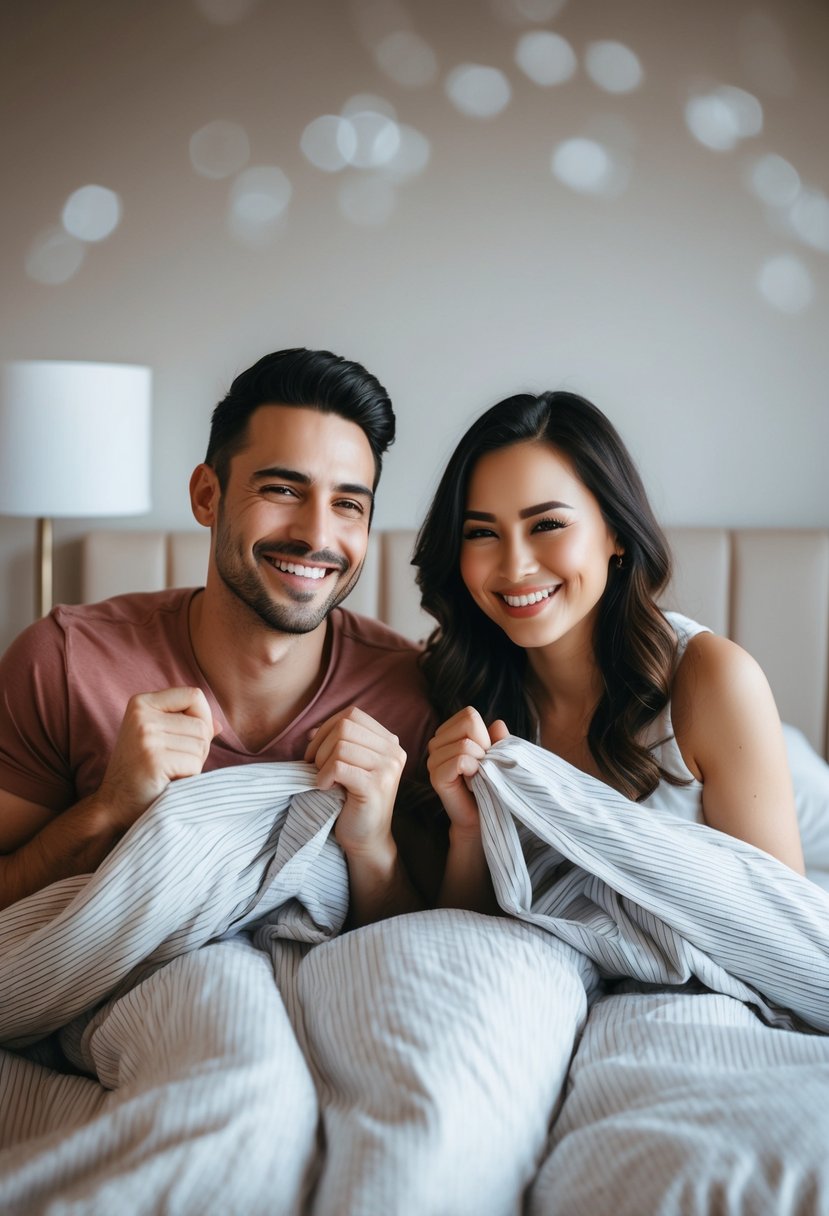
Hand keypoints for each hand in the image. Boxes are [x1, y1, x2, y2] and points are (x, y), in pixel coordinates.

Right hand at [98, 687, 219, 831]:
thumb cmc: (142, 772)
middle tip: (175, 764)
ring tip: (170, 772)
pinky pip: (194, 764)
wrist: (114, 807)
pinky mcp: (153, 759)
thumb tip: (219, 724)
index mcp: (142, 702)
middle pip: (201, 723)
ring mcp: (146, 736)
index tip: (188, 738)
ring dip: (194, 764)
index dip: (203, 717)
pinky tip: (168, 782)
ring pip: (201, 743)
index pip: (194, 695)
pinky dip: (189, 778)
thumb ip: (187, 727)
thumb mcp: (159, 740)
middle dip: (199, 747)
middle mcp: (141, 715)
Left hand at [305, 706, 405, 857]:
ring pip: (340, 745)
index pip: (352, 714)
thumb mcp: (347, 764)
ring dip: (321, 763)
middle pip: (344, 725)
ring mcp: (388, 768)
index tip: (316, 752)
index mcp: (389, 741)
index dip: (326, 727)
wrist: (366, 839)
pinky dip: (324, 776)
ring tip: (324, 780)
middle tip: (316, 768)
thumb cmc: (351, 801)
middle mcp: (394, 751)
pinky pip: (339, 766)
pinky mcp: (376, 786)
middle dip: (320, 745)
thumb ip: (336, 742)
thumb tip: (313, 730)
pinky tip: (325, 788)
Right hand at [427, 707, 508, 834]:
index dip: (484, 734)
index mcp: (449, 734)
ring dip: (479, 761)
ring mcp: (433, 760)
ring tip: (476, 775)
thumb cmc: (490, 784)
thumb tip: (498, 723)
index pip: (468, 715)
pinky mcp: (436, 777)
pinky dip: (472, 769)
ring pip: (464, 744)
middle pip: (467, 724)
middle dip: (482, 745)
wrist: (483, 816)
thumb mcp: (499, 756)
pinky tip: (472, 781)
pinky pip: (459, 761)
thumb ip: (500, 739)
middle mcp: (436, 744)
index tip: (485, 754)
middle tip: (481, 767)